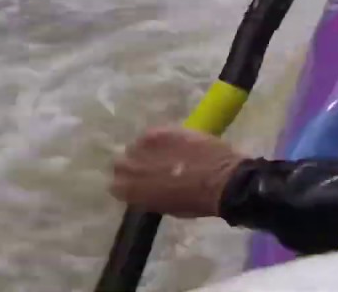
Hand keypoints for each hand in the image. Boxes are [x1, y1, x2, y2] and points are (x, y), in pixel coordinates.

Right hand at [110, 126, 247, 217]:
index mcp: (131, 192)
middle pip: (121, 162)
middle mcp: (131, 168)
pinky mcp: (160, 131)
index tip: (140, 182)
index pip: (116, 185)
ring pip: (135, 146)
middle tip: (151, 165)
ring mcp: (144, 147)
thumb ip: (149, 196)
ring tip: (164, 151)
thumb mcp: (166, 207)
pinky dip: (159, 137)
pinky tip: (172, 141)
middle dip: (134, 164)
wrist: (221, 180)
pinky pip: (150, 133)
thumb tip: (146, 189)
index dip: (129, 183)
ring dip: (146, 149)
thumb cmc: (196, 202)